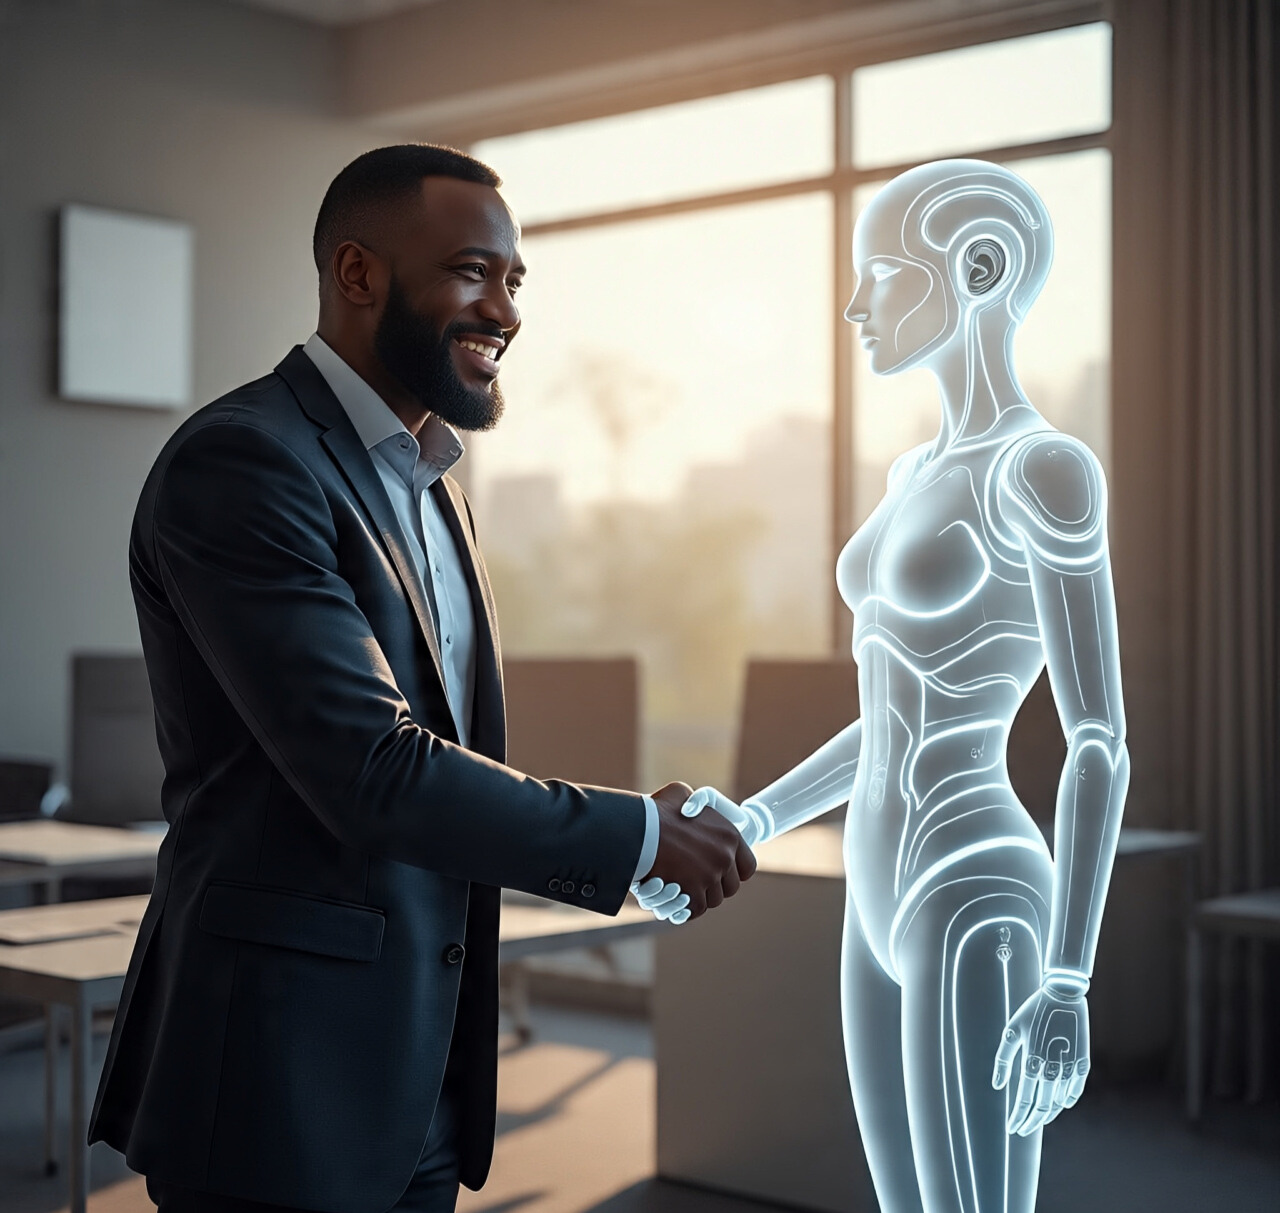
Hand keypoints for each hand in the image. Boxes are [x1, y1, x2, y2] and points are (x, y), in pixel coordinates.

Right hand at [635, 781, 755, 922]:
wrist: (638, 829)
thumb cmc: (657, 810)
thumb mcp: (680, 794)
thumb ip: (693, 802)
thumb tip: (691, 806)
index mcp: (730, 835)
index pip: (748, 867)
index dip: (736, 872)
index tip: (724, 872)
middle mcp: (724, 858)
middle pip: (730, 887)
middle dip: (716, 887)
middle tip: (699, 881)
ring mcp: (710, 877)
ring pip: (713, 900)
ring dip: (699, 897)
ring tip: (683, 887)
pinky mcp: (692, 893)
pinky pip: (696, 909)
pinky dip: (686, 908)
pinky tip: (675, 898)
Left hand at [993, 976, 1090, 1135]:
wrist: (1063, 994)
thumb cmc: (1032, 1011)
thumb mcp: (1011, 1031)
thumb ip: (1003, 1060)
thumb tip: (997, 1086)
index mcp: (1033, 1061)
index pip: (1025, 1101)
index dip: (1018, 1117)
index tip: (1012, 1128)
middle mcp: (1053, 1068)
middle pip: (1043, 1107)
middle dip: (1031, 1122)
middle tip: (1023, 1129)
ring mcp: (1071, 1067)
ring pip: (1060, 1103)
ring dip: (1049, 1114)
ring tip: (1038, 1119)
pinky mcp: (1084, 1063)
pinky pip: (1076, 1090)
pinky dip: (1068, 1101)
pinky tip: (1060, 1104)